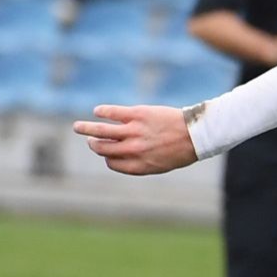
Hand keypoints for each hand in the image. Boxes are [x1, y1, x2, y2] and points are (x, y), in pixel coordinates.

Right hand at [73, 103, 199, 174]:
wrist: (198, 133)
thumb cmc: (182, 149)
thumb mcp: (163, 164)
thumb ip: (142, 163)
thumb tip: (121, 160)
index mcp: (140, 165)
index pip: (112, 163)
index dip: (108, 159)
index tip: (108, 154)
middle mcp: (134, 150)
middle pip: (103, 148)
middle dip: (94, 145)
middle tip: (90, 140)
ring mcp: (134, 132)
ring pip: (100, 131)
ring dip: (86, 129)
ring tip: (78, 127)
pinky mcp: (137, 114)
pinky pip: (112, 113)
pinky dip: (102, 111)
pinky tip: (98, 111)